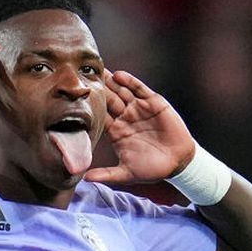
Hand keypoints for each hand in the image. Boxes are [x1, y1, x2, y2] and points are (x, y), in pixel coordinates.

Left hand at [83, 70, 196, 184]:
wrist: (178, 162)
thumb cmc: (151, 169)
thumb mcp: (126, 173)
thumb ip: (107, 174)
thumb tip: (86, 179)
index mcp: (116, 131)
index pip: (99, 116)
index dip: (88, 107)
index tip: (74, 98)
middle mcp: (125, 117)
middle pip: (108, 99)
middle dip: (97, 89)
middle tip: (82, 75)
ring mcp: (138, 108)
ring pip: (121, 91)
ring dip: (110, 82)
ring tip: (98, 71)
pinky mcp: (153, 102)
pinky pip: (139, 89)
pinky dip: (130, 82)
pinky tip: (119, 76)